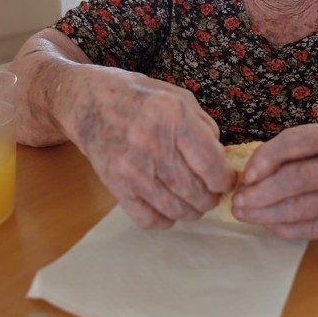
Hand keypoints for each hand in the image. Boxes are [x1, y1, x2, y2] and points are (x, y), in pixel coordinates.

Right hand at [56, 66, 234, 228]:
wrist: (89, 101)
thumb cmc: (139, 96)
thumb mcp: (179, 97)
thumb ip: (204, 127)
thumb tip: (222, 161)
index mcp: (173, 116)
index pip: (211, 164)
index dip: (226, 180)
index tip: (228, 180)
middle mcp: (153, 143)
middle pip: (195, 191)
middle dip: (211, 198)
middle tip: (213, 193)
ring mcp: (132, 168)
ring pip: (175, 209)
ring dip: (192, 211)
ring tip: (195, 201)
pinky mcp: (115, 185)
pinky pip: (148, 219)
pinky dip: (165, 219)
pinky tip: (169, 207)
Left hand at [231, 120, 317, 239]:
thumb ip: (304, 144)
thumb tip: (257, 164)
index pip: (293, 143)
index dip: (263, 158)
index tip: (246, 172)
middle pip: (291, 180)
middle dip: (257, 192)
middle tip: (237, 198)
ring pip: (297, 208)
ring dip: (264, 213)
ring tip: (245, 212)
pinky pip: (310, 228)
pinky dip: (284, 227)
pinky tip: (269, 222)